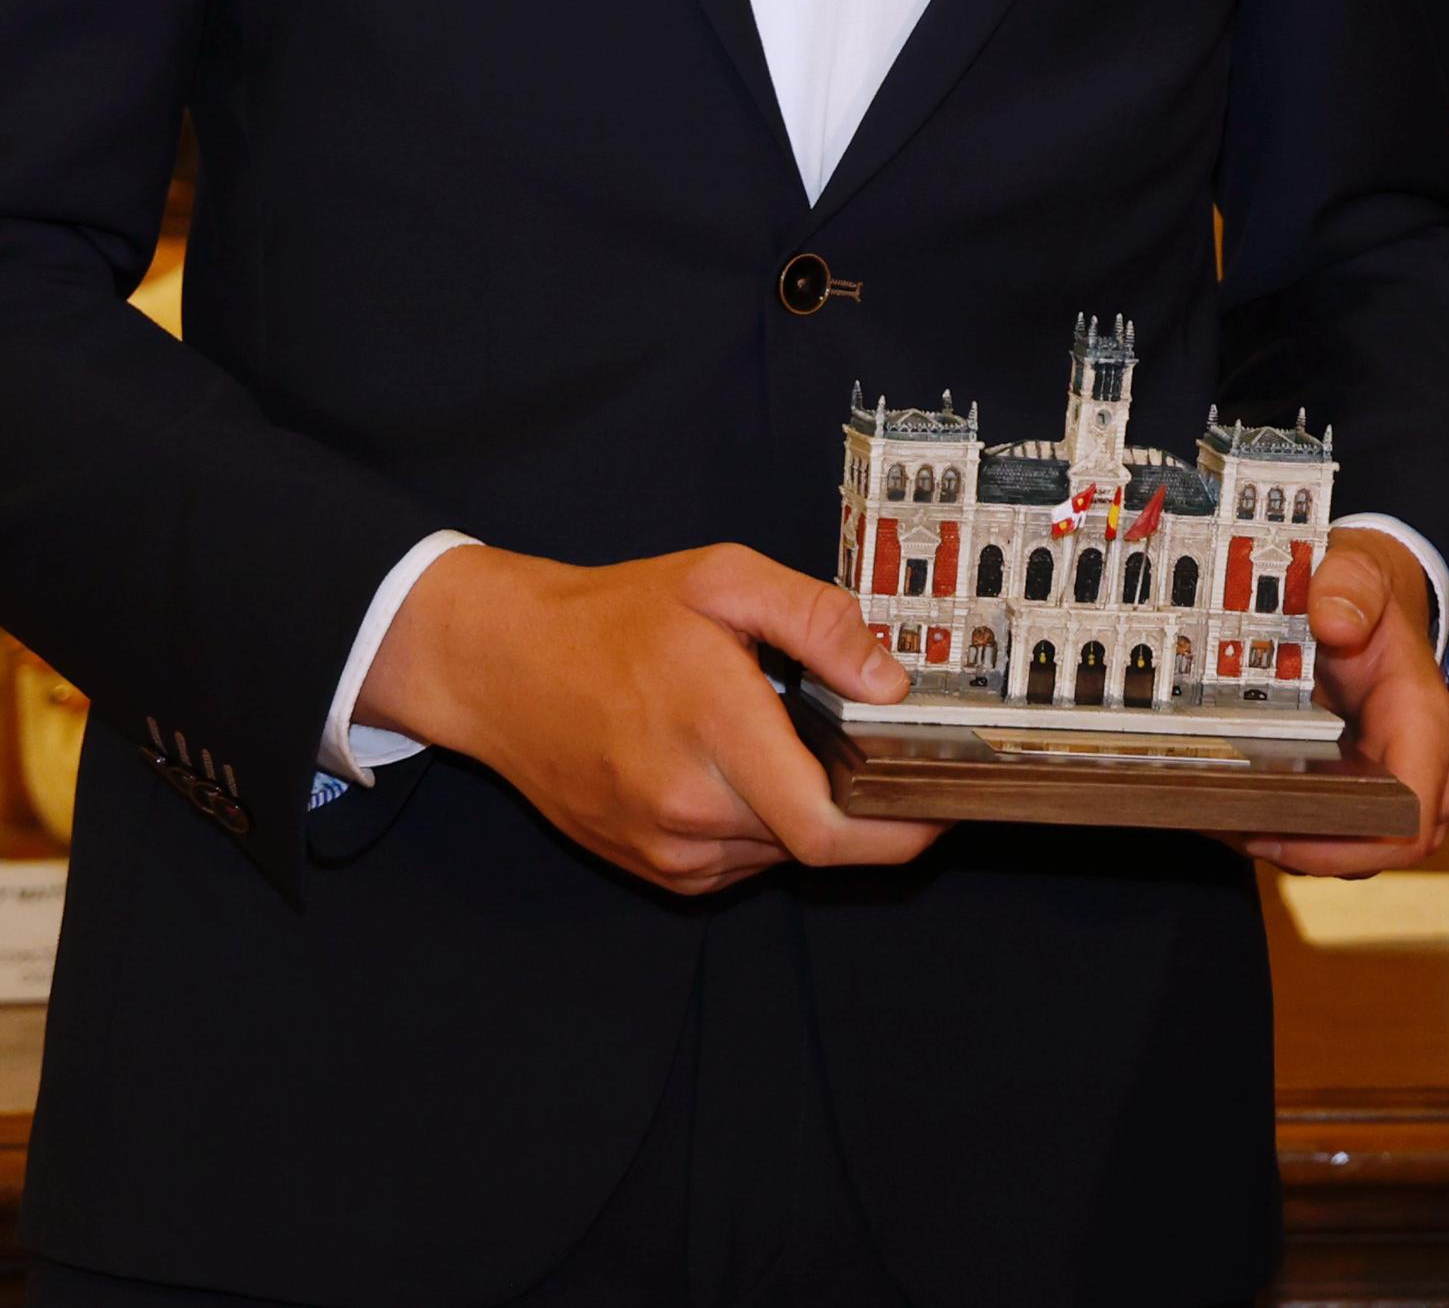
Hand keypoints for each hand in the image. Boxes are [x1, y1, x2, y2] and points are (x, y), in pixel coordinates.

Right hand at [355, 541, 942, 893]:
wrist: (504, 668)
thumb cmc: (612, 619)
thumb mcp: (723, 581)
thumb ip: (818, 621)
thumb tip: (888, 683)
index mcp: (716, 731)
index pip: (828, 828)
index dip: (903, 830)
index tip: (943, 804)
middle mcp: (689, 807)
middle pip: (816, 843)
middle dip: (855, 803)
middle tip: (863, 749)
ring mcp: (667, 849)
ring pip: (780, 854)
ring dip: (802, 811)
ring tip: (776, 741)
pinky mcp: (652, 868)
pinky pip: (739, 862)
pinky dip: (759, 823)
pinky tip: (734, 768)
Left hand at [1250, 527, 1448, 877]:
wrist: (1385, 603)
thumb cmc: (1373, 594)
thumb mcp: (1356, 570)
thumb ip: (1346, 586)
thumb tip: (1335, 623)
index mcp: (1427, 723)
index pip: (1408, 819)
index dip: (1341, 846)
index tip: (1272, 834)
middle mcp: (1435, 768)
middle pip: (1378, 849)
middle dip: (1304, 851)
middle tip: (1230, 826)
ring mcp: (1415, 789)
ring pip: (1359, 851)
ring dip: (1296, 845)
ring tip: (1225, 817)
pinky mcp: (1386, 797)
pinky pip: (1348, 836)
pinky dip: (1299, 832)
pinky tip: (1244, 812)